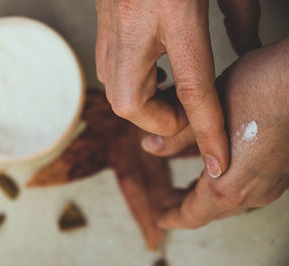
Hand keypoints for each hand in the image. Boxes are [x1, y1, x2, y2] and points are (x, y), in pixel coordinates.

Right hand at [96, 0, 260, 177]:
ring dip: (152, 106)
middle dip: (166, 120)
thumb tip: (249, 45)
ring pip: (124, 101)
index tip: (217, 164)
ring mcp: (110, 42)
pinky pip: (115, 83)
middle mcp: (132, 38)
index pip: (193, 92)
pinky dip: (137, 91)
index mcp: (172, 20)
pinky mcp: (100, 43)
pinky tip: (155, 75)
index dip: (206, 133)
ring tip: (175, 91)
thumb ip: (240, 15)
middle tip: (189, 110)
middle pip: (139, 109)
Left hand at [150, 37, 288, 228]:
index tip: (159, 218)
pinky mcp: (284, 169)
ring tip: (187, 189)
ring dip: (207, 198)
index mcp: (229, 184)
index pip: (193, 215)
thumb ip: (177, 137)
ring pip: (233, 202)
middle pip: (213, 211)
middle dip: (186, 207)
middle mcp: (255, 191)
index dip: (172, 217)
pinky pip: (249, 189)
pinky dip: (227, 188)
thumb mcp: (205, 112)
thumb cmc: (258, 90)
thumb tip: (149, 147)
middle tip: (167, 200)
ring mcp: (274, 182)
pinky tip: (219, 173)